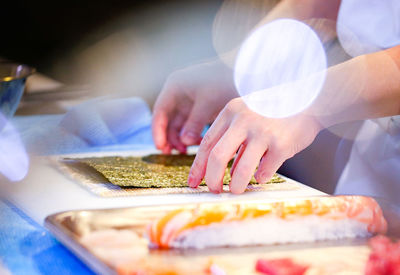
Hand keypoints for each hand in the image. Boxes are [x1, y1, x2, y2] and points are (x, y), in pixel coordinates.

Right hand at [152, 61, 237, 153]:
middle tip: (172, 154)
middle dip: (169, 137)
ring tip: (186, 150)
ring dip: (180, 137)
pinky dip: (191, 134)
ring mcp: (189, 101)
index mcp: (174, 87)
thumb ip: (194, 123)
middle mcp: (178, 93)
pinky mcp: (200, 107)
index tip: (160, 147)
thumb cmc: (224, 82)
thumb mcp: (207, 104)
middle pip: (167, 120)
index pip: (160, 112)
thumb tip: (184, 142)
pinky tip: (197, 143)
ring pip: (179, 124)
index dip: (157, 131)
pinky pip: (190, 124)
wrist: (245, 73)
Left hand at [188, 98, 321, 193]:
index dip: (197, 166)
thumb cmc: (275, 111)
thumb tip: (225, 172)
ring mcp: (263, 131)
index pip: (206, 143)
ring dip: (236, 186)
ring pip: (241, 170)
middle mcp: (244, 120)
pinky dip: (260, 178)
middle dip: (212, 179)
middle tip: (214, 190)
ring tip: (236, 190)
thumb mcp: (247, 115)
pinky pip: (265, 171)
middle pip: (217, 157)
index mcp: (231, 112)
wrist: (310, 100)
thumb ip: (233, 139)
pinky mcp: (281, 144)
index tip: (193, 182)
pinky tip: (261, 177)